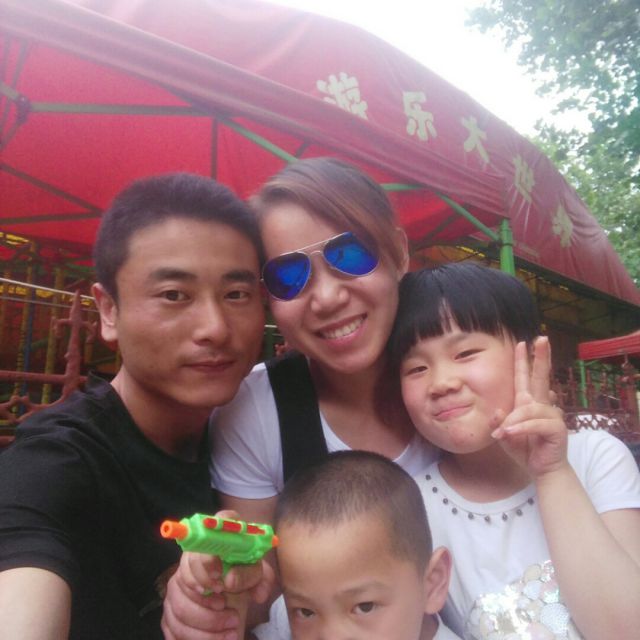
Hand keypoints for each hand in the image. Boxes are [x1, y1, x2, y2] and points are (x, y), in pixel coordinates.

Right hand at [161, 511, 274, 639]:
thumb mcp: (259, 572)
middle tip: (232, 614)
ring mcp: (177, 581)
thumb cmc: (248, 572)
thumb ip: (253, 574)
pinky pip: (171, 625)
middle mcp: (190, 555)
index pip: (199, 539)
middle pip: (183, 577)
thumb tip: (230, 580)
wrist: (241, 585)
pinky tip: (216, 638)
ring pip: (178, 606)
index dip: (206, 559)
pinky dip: (194, 636)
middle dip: (207, 603)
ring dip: (205, 624)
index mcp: (212, 537)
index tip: (220, 577)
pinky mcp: (171, 605)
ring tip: (231, 629)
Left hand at [492, 337, 567, 478]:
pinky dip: (521, 428)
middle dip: (541, 358)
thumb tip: (495, 411)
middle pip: (541, 378)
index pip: (526, 378)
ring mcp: (552, 415)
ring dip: (514, 420)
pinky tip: (510, 433)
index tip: (523, 342)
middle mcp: (542, 405)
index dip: (525, 361)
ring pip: (529, 408)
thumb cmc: (525, 449)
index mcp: (528, 403)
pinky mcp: (557, 428)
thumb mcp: (505, 436)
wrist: (542, 470)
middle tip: (541, 339)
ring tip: (503, 433)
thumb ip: (498, 423)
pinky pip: (535, 423)